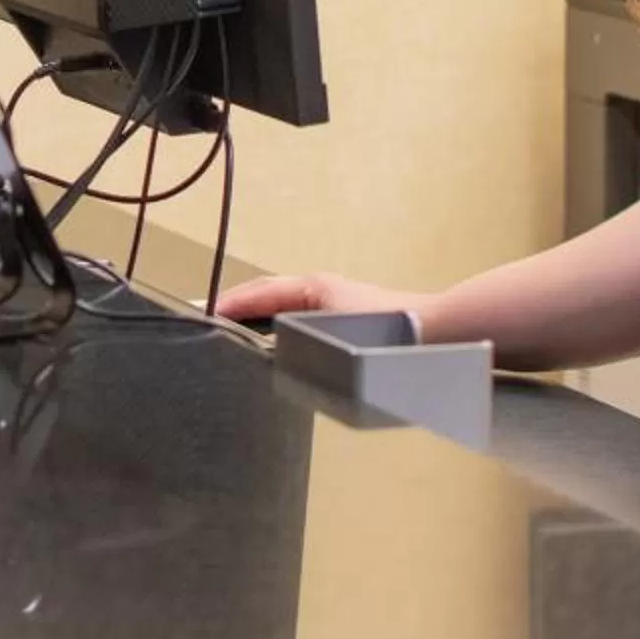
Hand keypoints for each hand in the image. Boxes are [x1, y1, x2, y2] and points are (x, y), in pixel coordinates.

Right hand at [213, 271, 424, 323]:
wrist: (437, 330)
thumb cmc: (387, 329)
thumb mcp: (333, 333)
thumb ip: (295, 339)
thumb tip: (269, 351)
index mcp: (311, 287)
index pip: (258, 293)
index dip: (229, 304)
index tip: (202, 315)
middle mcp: (319, 289)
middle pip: (267, 294)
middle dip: (238, 305)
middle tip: (210, 321)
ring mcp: (333, 300)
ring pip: (283, 303)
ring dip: (257, 313)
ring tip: (233, 330)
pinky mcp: (345, 314)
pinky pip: (298, 312)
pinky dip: (277, 320)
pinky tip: (275, 341)